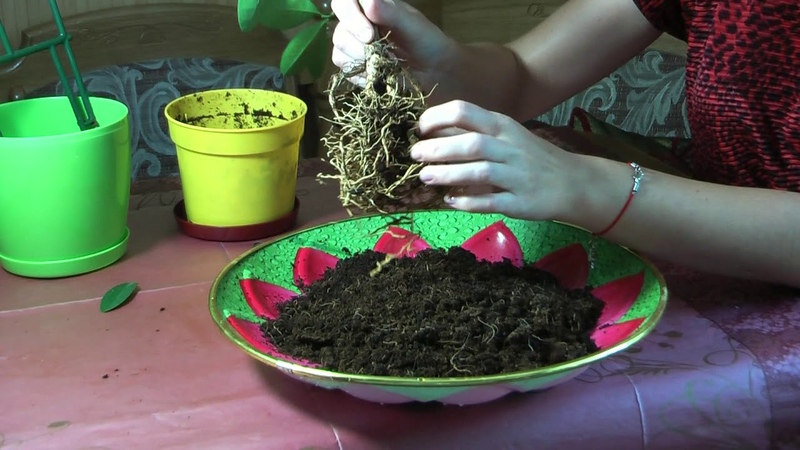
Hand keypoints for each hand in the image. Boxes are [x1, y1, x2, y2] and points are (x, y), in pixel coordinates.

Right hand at [330, 0, 454, 95]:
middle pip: (340, 30)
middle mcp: (357, 21)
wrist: (433, 70)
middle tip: (381, 54)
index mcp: (370, 5)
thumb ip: (391, 13)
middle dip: (358, 45)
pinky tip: (379, 73)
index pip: (344, 2)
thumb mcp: (412, 24)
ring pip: (340, 50)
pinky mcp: (353, 64)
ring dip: (363, 60)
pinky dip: (362, 73)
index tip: (369, 35)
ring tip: (387, 63)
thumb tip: (369, 3)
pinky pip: (345, 68)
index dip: (350, 16)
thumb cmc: (425, 41)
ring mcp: (353, 43)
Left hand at [411, 100, 584, 220]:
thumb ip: (474, 134)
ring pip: (480, 172)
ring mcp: (517, 176)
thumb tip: (431, 133)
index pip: (465, 112)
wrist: (574, 183)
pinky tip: (450, 201)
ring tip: (425, 177)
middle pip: (471, 143)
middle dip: (438, 149)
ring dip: (449, 174)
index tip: (419, 129)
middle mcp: (510, 148)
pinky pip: (491, 202)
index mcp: (503, 126)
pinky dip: (468, 202)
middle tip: (415, 155)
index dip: (437, 118)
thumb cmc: (531, 157)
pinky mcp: (520, 202)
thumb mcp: (507, 137)